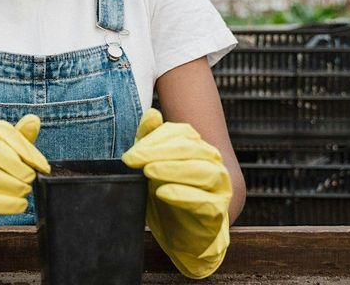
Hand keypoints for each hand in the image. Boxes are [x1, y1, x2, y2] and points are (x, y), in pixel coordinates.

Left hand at [121, 108, 231, 278]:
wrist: (182, 236)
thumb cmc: (167, 197)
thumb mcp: (152, 167)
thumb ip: (150, 141)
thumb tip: (152, 113)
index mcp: (198, 147)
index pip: (181, 133)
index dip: (155, 139)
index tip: (130, 153)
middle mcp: (213, 163)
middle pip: (190, 149)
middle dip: (158, 152)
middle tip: (133, 159)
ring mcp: (219, 187)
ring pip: (203, 171)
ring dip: (173, 169)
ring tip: (149, 171)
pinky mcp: (218, 212)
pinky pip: (205, 201)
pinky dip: (184, 195)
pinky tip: (163, 192)